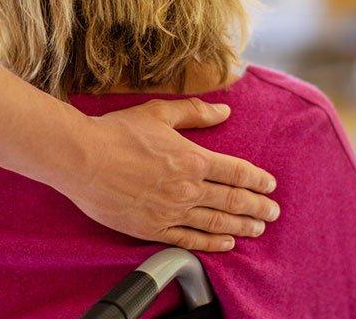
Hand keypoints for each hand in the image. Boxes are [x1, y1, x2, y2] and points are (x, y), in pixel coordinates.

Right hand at [56, 98, 279, 251]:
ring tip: (258, 229)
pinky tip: (227, 243)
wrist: (82, 159)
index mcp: (192, 159)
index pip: (236, 172)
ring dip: (242, 226)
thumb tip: (224, 111)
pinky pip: (190, 240)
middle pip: (233, 200)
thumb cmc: (117, 132)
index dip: (257, 179)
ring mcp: (171, 211)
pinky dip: (212, 244)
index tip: (270, 184)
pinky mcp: (152, 228)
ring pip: (217, 223)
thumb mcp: (159, 112)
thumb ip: (195, 112)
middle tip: (274, 212)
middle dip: (258, 207)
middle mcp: (187, 188)